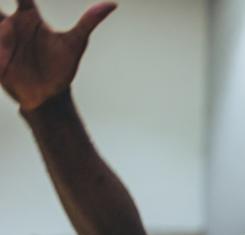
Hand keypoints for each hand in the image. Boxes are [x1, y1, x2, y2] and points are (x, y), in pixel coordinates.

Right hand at [0, 0, 115, 111]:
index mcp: (29, 17)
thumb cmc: (62, 67)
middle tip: (1, 13)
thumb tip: (113, 5)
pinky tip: (3, 60)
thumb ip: (88, 22)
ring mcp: (0, 40)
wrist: (49, 96)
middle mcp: (11, 25)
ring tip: (4, 41)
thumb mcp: (74, 44)